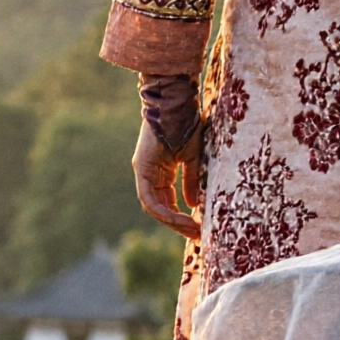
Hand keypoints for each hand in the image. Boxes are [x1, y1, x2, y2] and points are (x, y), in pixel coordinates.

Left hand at [133, 118, 202, 239]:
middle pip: (159, 207)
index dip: (180, 216)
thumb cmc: (186, 125)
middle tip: (197, 235)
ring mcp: (143, 171)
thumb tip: (192, 205)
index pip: (166, 201)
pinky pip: (149, 198)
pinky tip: (181, 218)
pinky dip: (164, 211)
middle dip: (177, 224)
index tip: (197, 227)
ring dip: (172, 221)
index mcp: (160, 171)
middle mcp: (149, 173)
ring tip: (193, 230)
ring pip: (153, 206)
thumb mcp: (192, 159)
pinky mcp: (142, 169)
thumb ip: (191, 181)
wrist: (177, 105)